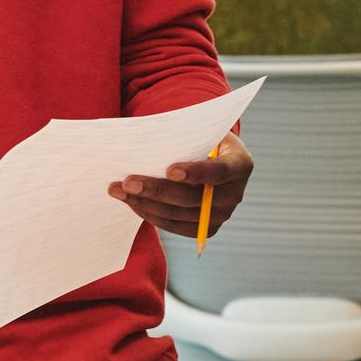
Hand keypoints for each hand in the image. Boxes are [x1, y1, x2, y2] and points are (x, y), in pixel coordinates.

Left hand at [111, 132, 252, 238]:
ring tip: (120, 190)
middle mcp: (235, 195)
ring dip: (145, 203)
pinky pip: (174, 226)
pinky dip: (151, 214)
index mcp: (241, 164)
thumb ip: (186, 137)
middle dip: (157, 190)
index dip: (195, 172)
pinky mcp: (206, 229)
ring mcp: (221, 216)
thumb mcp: (203, 131)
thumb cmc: (205, 139)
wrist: (215, 159)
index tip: (169, 170)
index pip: (219, 171)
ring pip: (178, 215)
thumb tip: (146, 145)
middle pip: (192, 198)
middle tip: (128, 181)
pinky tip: (132, 201)